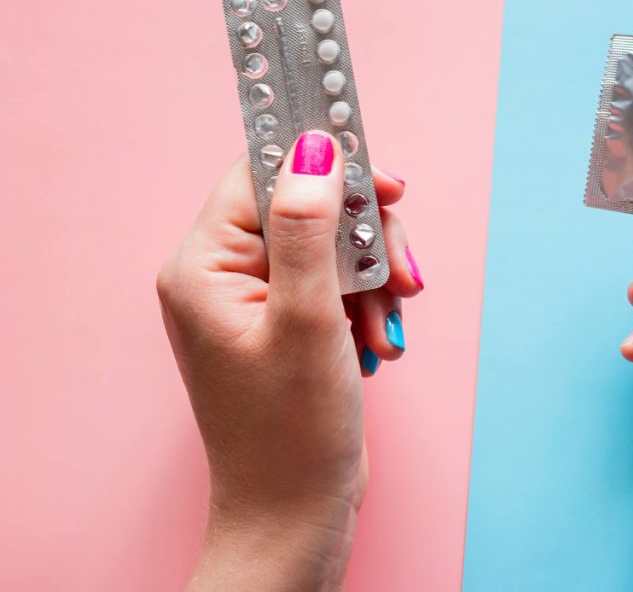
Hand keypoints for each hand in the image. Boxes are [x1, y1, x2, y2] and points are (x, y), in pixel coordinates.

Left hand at [157, 131, 423, 589]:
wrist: (296, 513)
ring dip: (374, 280)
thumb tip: (314, 145)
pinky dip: (368, 306)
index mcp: (205, 265)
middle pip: (308, 208)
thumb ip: (308, 226)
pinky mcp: (288, 325)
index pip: (265, 174)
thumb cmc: (291, 431)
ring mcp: (257, 302)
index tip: (387, 185)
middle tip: (401, 276)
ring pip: (332, 247)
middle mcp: (225, 276)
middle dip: (365, 241)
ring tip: (385, 331)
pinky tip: (378, 344)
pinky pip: (337, 284)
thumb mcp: (308, 319)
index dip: (329, 169)